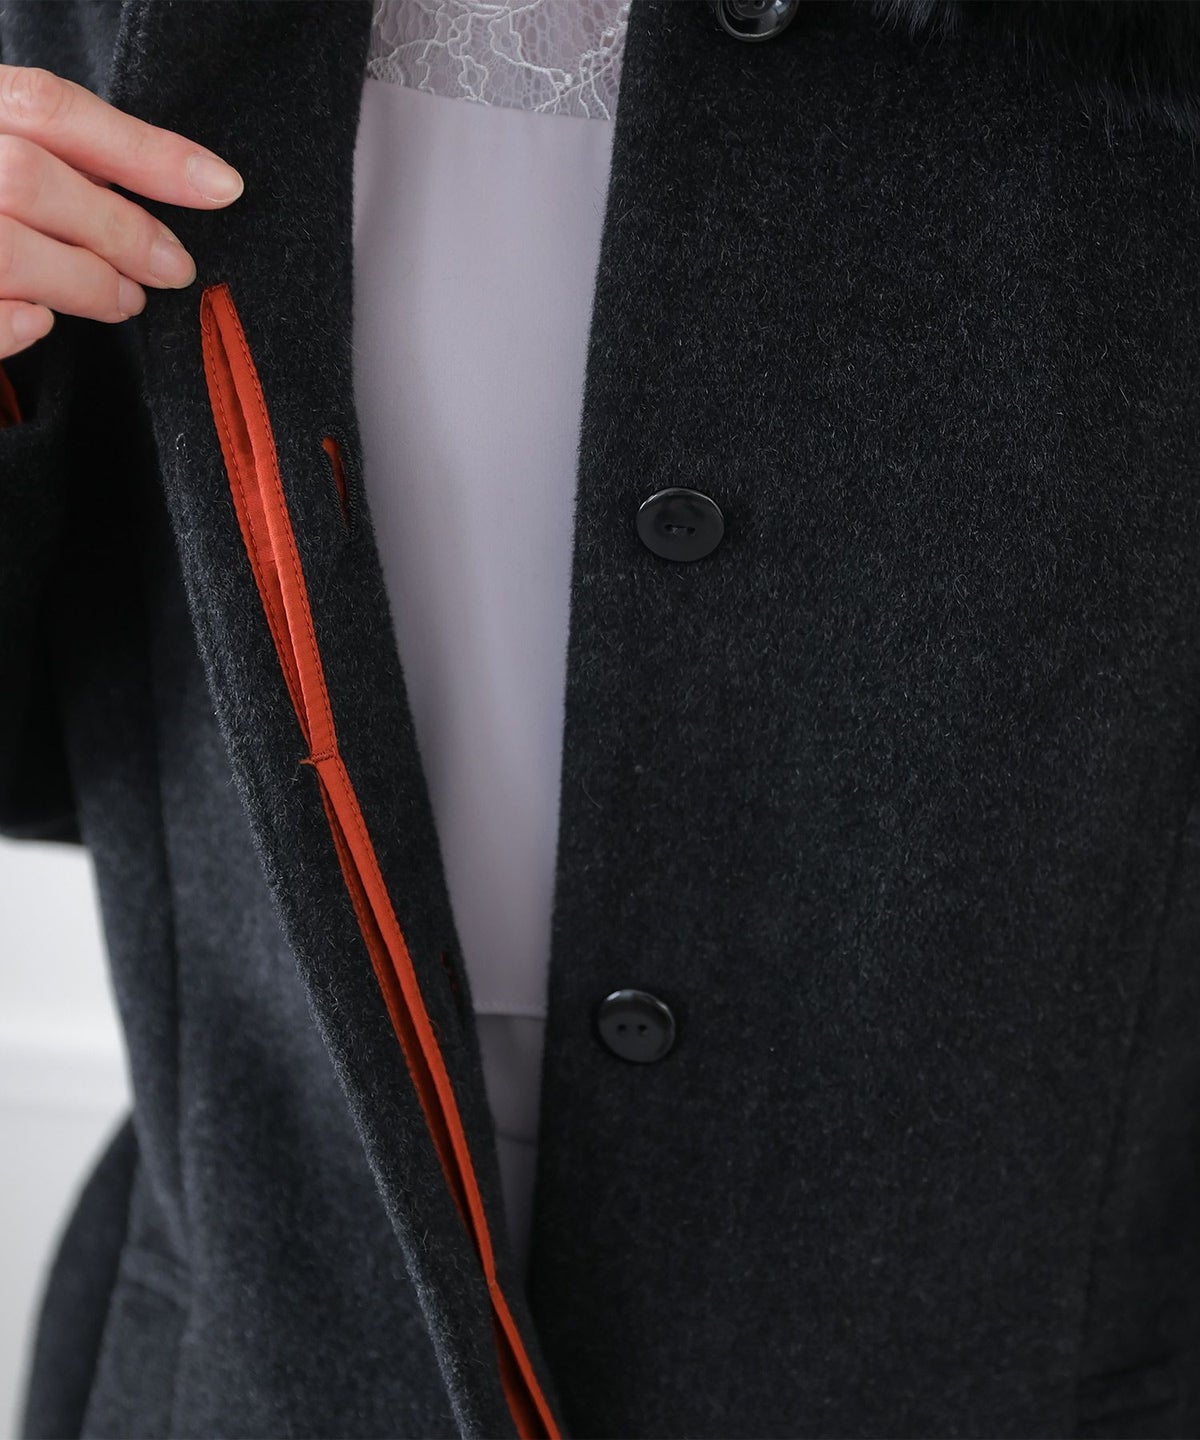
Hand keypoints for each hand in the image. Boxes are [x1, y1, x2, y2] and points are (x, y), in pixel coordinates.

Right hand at [0, 63, 242, 359]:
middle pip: (30, 177)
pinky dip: (11, 322)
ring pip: (6, 248)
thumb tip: (147, 191)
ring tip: (124, 300)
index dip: (144, 150)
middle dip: (118, 228)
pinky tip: (42, 322)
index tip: (223, 186)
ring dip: (82, 280)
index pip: (50, 108)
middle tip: (172, 268)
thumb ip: (47, 160)